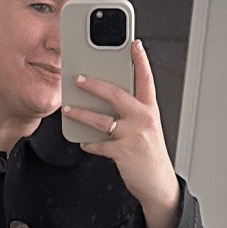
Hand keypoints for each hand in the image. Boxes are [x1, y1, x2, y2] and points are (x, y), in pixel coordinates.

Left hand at [65, 40, 181, 227]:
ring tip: (68, 109)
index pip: (146, 80)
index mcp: (150, 110)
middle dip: (95, 85)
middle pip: (116, 95)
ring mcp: (133, 135)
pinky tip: (84, 142)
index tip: (134, 44)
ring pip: (102, 120)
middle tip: (78, 78)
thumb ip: (131, 112)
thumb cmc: (149, 154)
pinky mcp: (123, 152)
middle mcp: (143, 119)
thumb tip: (106, 100)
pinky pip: (99, 145)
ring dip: (81, 114)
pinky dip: (89, 143)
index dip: (140, 61)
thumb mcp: (147, 128)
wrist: (158, 183)